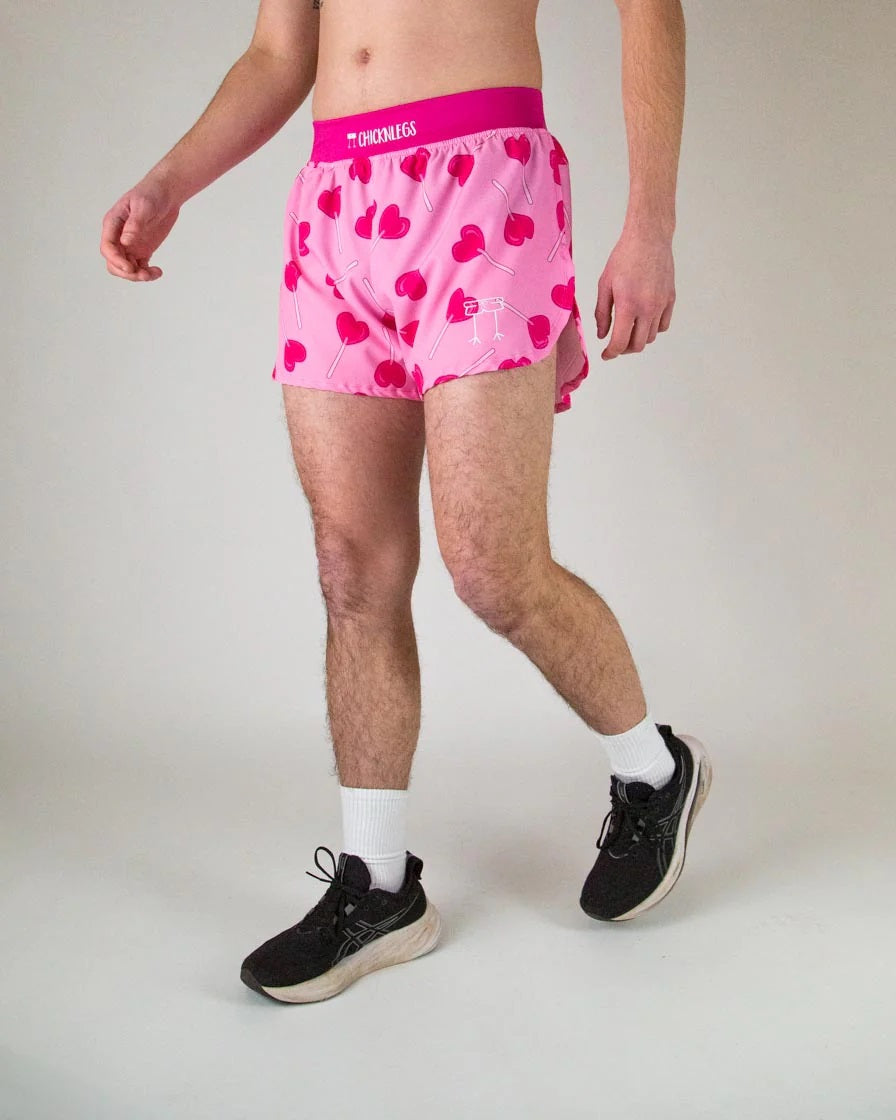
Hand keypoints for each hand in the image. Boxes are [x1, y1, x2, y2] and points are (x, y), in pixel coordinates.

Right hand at [100, 176, 180, 281]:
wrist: (166, 194)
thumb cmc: (152, 194)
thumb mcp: (143, 206)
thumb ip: (134, 224)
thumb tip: (125, 242)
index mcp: (113, 224)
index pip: (107, 247)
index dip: (116, 260)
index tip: (130, 268)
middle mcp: (118, 237)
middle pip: (114, 262)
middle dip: (126, 272)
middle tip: (143, 274)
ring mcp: (130, 245)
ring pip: (126, 268)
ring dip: (137, 276)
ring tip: (153, 273)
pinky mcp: (142, 250)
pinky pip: (140, 267)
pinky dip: (147, 273)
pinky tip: (158, 272)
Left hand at [595, 230, 675, 358]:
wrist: (649, 238)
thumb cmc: (624, 257)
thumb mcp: (605, 284)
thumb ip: (602, 313)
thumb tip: (603, 335)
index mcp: (628, 305)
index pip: (620, 342)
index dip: (611, 353)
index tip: (606, 355)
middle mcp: (648, 308)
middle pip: (638, 345)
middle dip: (624, 350)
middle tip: (615, 345)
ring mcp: (661, 304)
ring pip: (651, 337)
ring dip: (638, 340)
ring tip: (628, 332)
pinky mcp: (671, 299)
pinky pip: (663, 325)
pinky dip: (652, 330)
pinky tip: (643, 323)